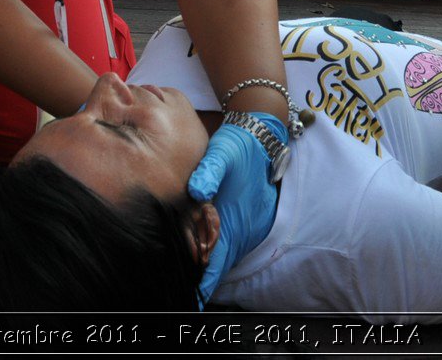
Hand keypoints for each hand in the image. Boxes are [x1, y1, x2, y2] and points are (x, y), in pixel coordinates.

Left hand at [188, 112, 285, 300]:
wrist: (262, 139)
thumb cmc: (238, 147)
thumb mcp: (222, 154)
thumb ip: (209, 171)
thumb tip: (196, 191)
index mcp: (233, 221)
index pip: (215, 262)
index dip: (203, 285)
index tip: (192, 303)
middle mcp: (240, 231)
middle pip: (217, 268)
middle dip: (200, 284)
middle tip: (180, 300)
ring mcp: (242, 229)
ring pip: (221, 259)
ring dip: (205, 273)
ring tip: (186, 288)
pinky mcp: (240, 223)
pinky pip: (225, 248)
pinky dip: (211, 259)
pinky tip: (197, 261)